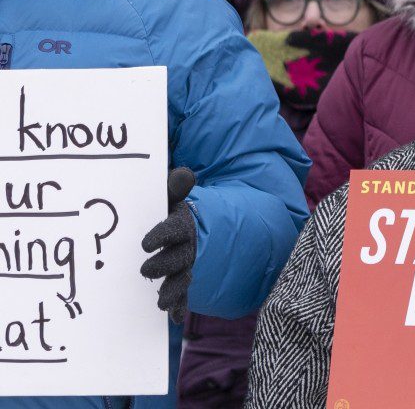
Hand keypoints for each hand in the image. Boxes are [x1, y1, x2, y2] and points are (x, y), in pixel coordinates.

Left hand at [140, 167, 196, 319]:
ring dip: (173, 291)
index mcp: (183, 225)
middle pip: (179, 258)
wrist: (194, 226)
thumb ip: (173, 189)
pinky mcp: (181, 281)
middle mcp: (187, 247)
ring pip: (182, 279)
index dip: (162, 235)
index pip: (174, 230)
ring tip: (161, 303)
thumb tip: (184, 172)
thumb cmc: (171, 211)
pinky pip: (182, 295)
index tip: (145, 243)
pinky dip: (179, 306)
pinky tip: (174, 318)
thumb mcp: (170, 198)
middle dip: (164, 265)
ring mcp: (186, 266)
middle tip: (146, 271)